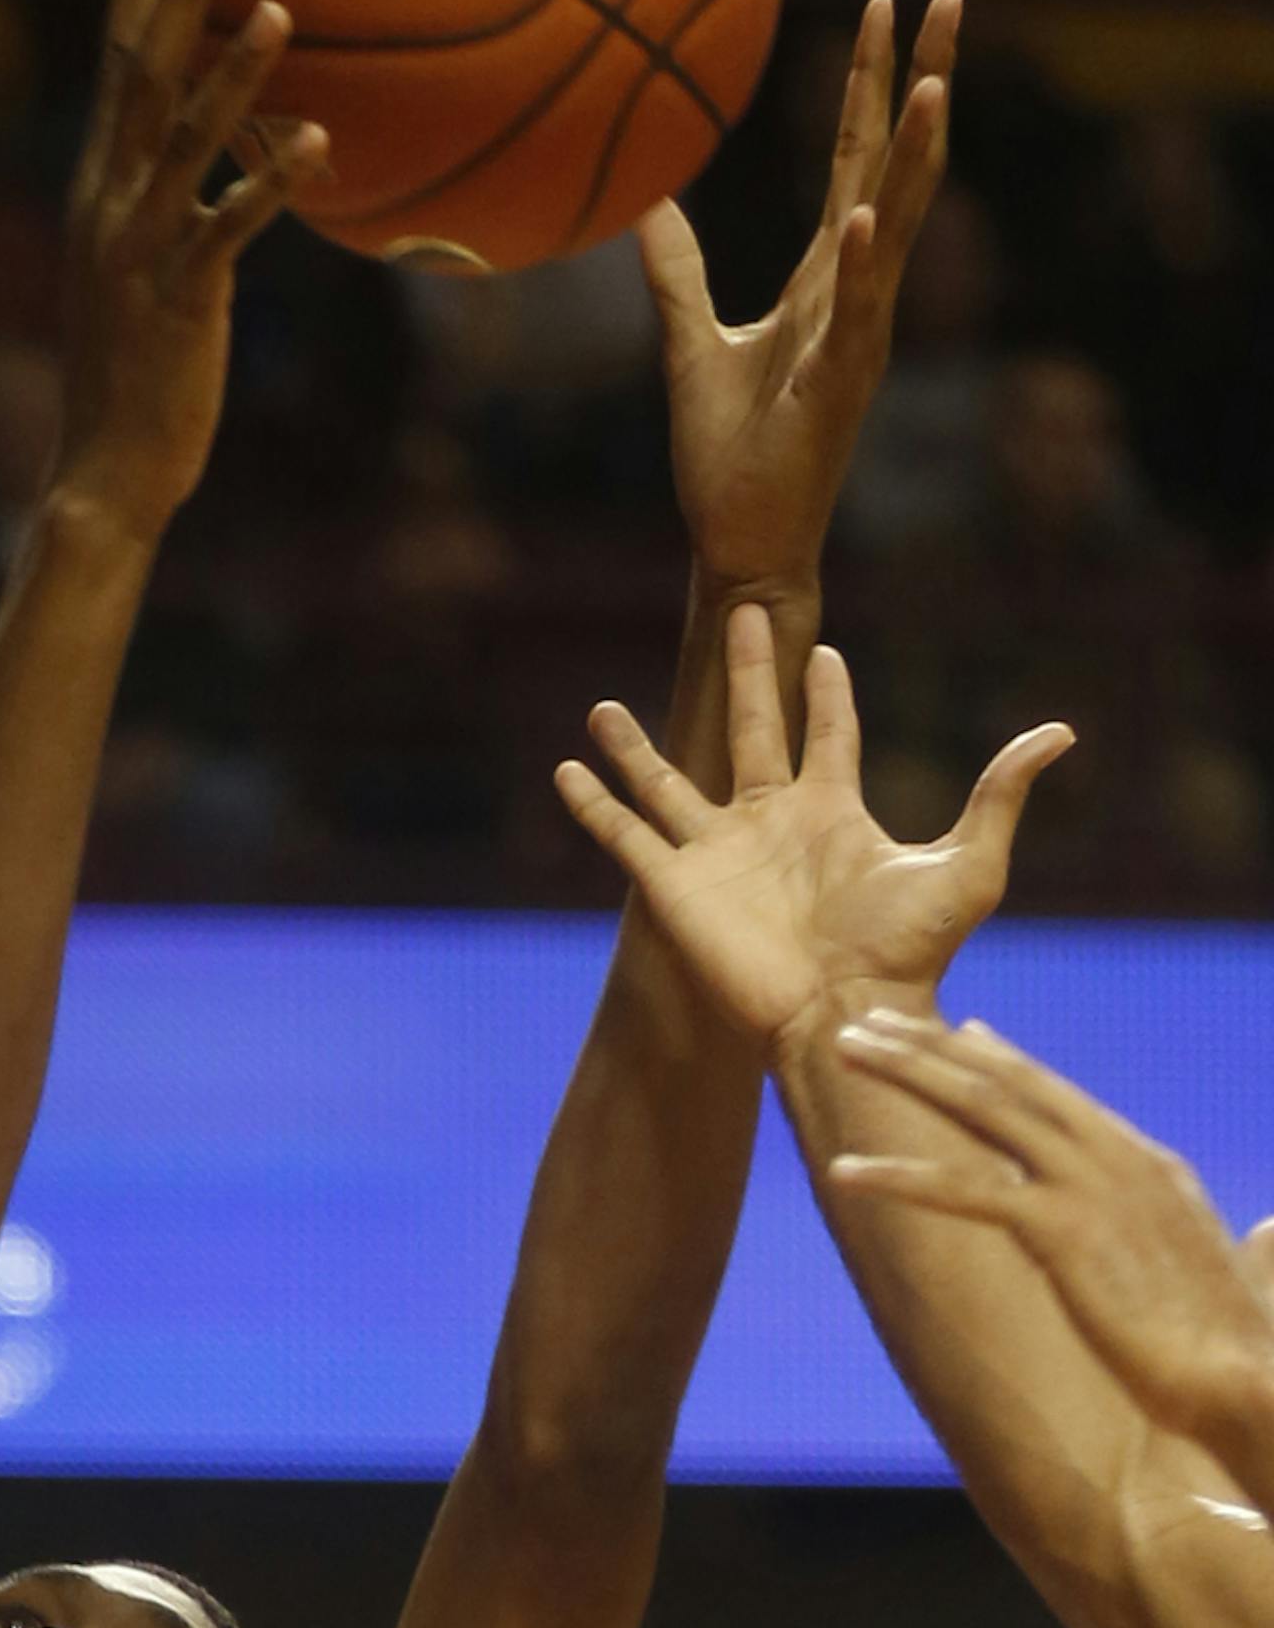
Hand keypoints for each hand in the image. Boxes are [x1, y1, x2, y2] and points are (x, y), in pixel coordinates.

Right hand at [49, 0, 326, 548]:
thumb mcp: (141, 280)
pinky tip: (319, 139)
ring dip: (233, 75)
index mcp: (99, 193)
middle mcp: (110, 207)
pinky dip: (273, 181)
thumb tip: (213, 177)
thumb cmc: (131, 381)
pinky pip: (232, 228)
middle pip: (143, 77)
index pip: (115, 68)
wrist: (105, 472)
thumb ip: (169, 216)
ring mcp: (142, 251)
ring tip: (275, 9)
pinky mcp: (183, 301)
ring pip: (187, 143)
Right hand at [555, 602, 1071, 1052]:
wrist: (846, 1014)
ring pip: (667, 782)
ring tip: (602, 706)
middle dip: (745, 672)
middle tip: (742, 613)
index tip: (821, 651)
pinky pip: (625, 838)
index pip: (828, 734)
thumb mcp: (969, 864)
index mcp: (832, 810)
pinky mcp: (676, 887)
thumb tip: (1061, 730)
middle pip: (750, 728)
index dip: (827, 692)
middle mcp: (770, 823)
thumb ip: (1000, 793)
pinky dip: (595, 807)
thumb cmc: (909, 953)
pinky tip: (565, 772)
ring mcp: (718, 855)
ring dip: (635, 747)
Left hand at [642, 0, 958, 599]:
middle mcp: (855, 296)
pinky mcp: (838, 387)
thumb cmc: (727, 458)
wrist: (738, 544)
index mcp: (825, 279)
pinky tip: (868, 216)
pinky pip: (856, 316)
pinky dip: (862, 266)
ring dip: (916, 158)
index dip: (869, 84)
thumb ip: (677, 272)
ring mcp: (856, 338)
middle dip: (925, 83)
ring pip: (897, 229)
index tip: (883, 5)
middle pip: (898, 169)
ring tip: (936, 83)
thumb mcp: (688, 345)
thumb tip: (646, 204)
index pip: (856, 161)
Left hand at [828, 1010, 1273, 1461]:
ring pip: (982, 1109)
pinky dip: (898, 1178)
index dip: (1005, 1064)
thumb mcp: (1223, 1278)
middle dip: (936, 1046)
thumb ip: (1218, 1246)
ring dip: (907, 1073)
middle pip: (1012, 1083)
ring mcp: (1092, 1189)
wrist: (1248, 1382)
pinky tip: (842, 1170)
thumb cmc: (1234, 1353)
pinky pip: (963, 1192)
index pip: (1063, 1099)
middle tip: (871, 1020)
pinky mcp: (1064, 1232)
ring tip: (843, 1050)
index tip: (963, 1034)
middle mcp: (1119, 1161)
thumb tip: (1259, 1236)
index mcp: (1150, 1169)